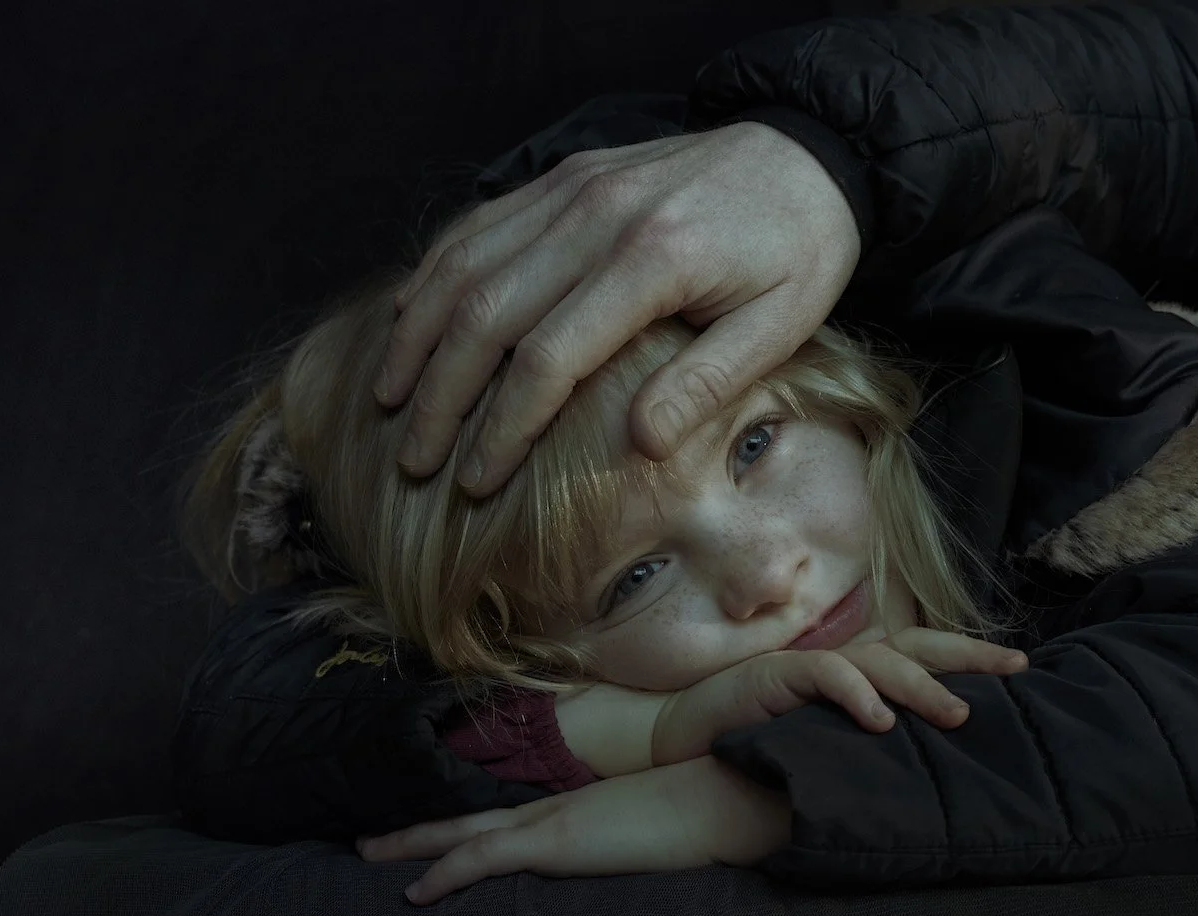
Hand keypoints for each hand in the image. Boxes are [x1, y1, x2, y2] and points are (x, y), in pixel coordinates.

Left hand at [355, 756, 790, 905]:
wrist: (718, 798)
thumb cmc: (698, 816)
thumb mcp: (649, 831)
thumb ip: (624, 840)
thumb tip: (622, 853)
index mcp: (574, 808)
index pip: (508, 818)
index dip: (467, 824)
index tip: (437, 831)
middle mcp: (551, 808)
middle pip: (468, 817)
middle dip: (416, 829)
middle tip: (368, 839)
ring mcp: (549, 822)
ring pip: (461, 832)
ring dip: (412, 844)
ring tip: (367, 854)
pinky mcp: (553, 841)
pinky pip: (483, 857)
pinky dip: (443, 872)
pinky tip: (414, 891)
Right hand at [375, 121, 860, 494]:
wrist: (806, 152)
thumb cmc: (799, 250)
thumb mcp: (782, 326)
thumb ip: (707, 383)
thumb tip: (640, 445)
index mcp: (652, 259)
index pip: (548, 356)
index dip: (502, 426)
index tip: (475, 481)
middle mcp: (597, 215)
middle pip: (484, 312)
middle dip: (441, 395)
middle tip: (415, 458)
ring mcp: (572, 188)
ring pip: (464, 264)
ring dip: (417, 336)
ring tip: (391, 400)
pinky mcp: (563, 176)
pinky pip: (478, 224)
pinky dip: (434, 275)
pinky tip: (409, 321)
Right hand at [651, 629, 1028, 765]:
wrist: (692, 738)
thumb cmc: (764, 742)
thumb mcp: (831, 743)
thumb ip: (875, 741)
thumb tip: (938, 761)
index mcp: (860, 671)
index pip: (924, 655)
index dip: (971, 658)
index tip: (1022, 669)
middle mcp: (843, 659)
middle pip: (914, 647)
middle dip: (967, 657)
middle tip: (1016, 670)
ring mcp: (812, 663)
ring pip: (878, 662)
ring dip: (919, 687)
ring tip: (956, 714)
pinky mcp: (779, 674)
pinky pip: (825, 677)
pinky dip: (855, 696)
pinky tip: (880, 721)